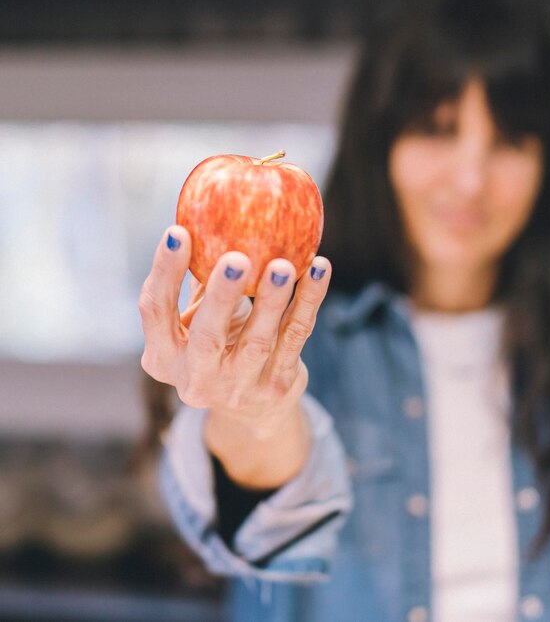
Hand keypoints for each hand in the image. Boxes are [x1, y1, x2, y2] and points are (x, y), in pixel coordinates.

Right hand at [139, 225, 331, 435]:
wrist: (252, 409)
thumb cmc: (219, 348)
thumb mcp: (197, 323)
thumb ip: (198, 284)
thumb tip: (202, 217)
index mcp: (163, 358)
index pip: (155, 311)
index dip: (164, 272)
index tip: (178, 231)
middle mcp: (196, 379)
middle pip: (206, 337)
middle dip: (221, 297)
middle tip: (236, 259)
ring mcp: (238, 388)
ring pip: (258, 341)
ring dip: (272, 301)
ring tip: (285, 265)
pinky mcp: (276, 387)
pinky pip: (295, 337)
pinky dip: (308, 302)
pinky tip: (318, 269)